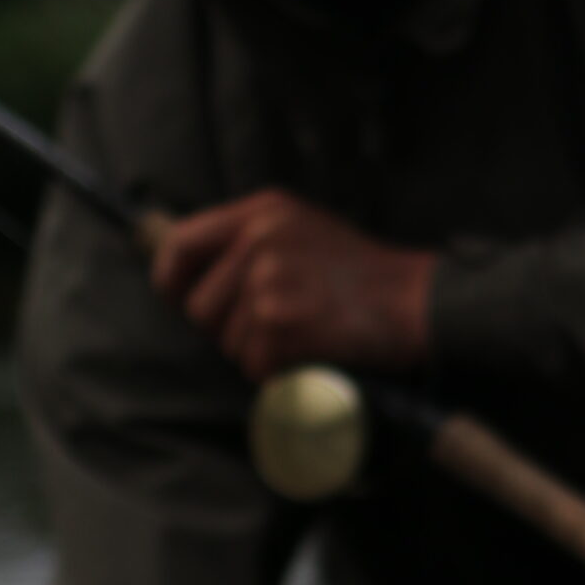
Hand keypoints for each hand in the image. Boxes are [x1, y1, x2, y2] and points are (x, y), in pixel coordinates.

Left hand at [152, 190, 432, 382]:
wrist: (415, 300)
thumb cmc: (362, 275)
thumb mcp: (303, 230)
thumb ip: (251, 242)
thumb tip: (195, 277)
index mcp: (261, 211)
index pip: (181, 243)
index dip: (170, 280)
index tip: (178, 300)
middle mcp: (259, 238)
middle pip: (198, 307)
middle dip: (225, 331)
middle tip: (271, 329)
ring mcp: (269, 278)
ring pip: (227, 343)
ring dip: (258, 354)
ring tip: (302, 336)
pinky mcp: (280, 320)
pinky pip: (254, 365)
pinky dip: (278, 372)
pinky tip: (309, 354)